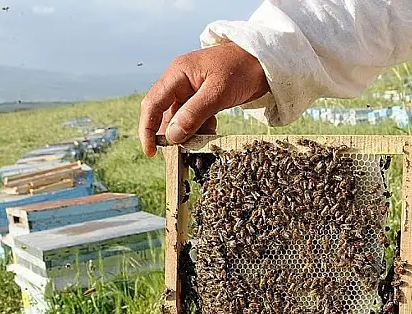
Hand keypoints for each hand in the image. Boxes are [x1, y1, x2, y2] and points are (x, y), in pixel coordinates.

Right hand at [138, 42, 269, 156]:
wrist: (265, 61)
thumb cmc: (242, 69)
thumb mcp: (218, 93)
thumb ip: (193, 114)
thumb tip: (172, 136)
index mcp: (178, 74)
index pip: (153, 104)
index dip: (147, 129)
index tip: (150, 152)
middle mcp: (180, 81)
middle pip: (164, 113)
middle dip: (169, 134)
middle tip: (178, 154)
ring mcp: (191, 89)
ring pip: (180, 118)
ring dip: (187, 133)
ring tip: (199, 143)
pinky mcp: (203, 97)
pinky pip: (194, 117)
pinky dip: (200, 128)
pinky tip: (210, 132)